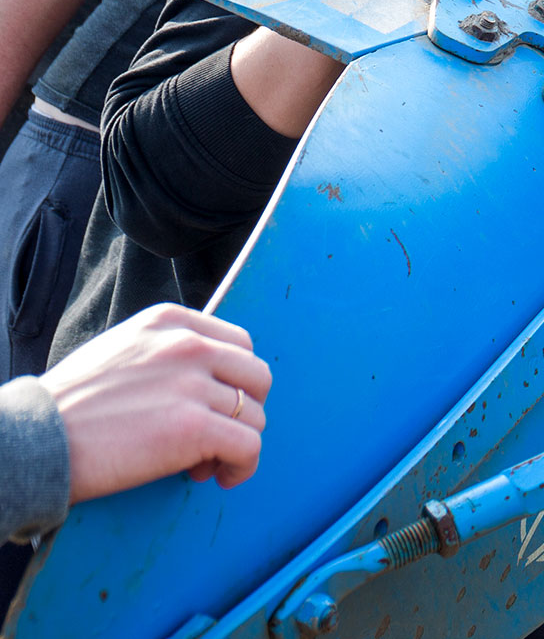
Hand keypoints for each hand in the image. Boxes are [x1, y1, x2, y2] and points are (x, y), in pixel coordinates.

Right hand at [41, 303, 271, 501]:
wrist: (31, 441)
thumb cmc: (68, 406)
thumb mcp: (120, 351)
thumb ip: (165, 352)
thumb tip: (206, 376)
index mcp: (170, 322)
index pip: (239, 344)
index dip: (234, 381)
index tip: (215, 405)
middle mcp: (187, 345)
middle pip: (256, 376)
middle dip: (244, 410)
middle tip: (215, 436)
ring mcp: (192, 385)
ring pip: (255, 415)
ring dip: (236, 444)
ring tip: (202, 462)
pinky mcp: (193, 428)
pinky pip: (250, 446)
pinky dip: (243, 467)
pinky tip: (219, 476)